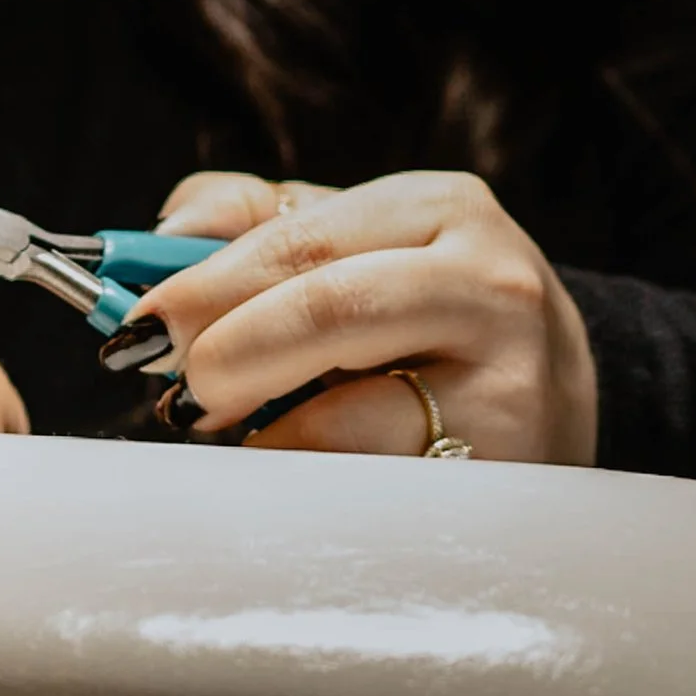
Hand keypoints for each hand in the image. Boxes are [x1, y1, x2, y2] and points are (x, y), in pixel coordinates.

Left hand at [140, 168, 597, 462]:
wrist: (558, 395)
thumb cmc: (425, 315)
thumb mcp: (360, 245)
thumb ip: (253, 222)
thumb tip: (158, 235)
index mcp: (440, 208)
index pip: (300, 242)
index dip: (204, 285)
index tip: (138, 325)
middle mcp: (489, 283)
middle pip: (329, 308)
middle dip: (228, 351)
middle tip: (175, 385)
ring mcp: (509, 381)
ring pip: (349, 416)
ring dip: (262, 432)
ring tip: (231, 430)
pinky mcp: (506, 468)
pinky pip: (372, 487)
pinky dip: (310, 480)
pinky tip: (296, 467)